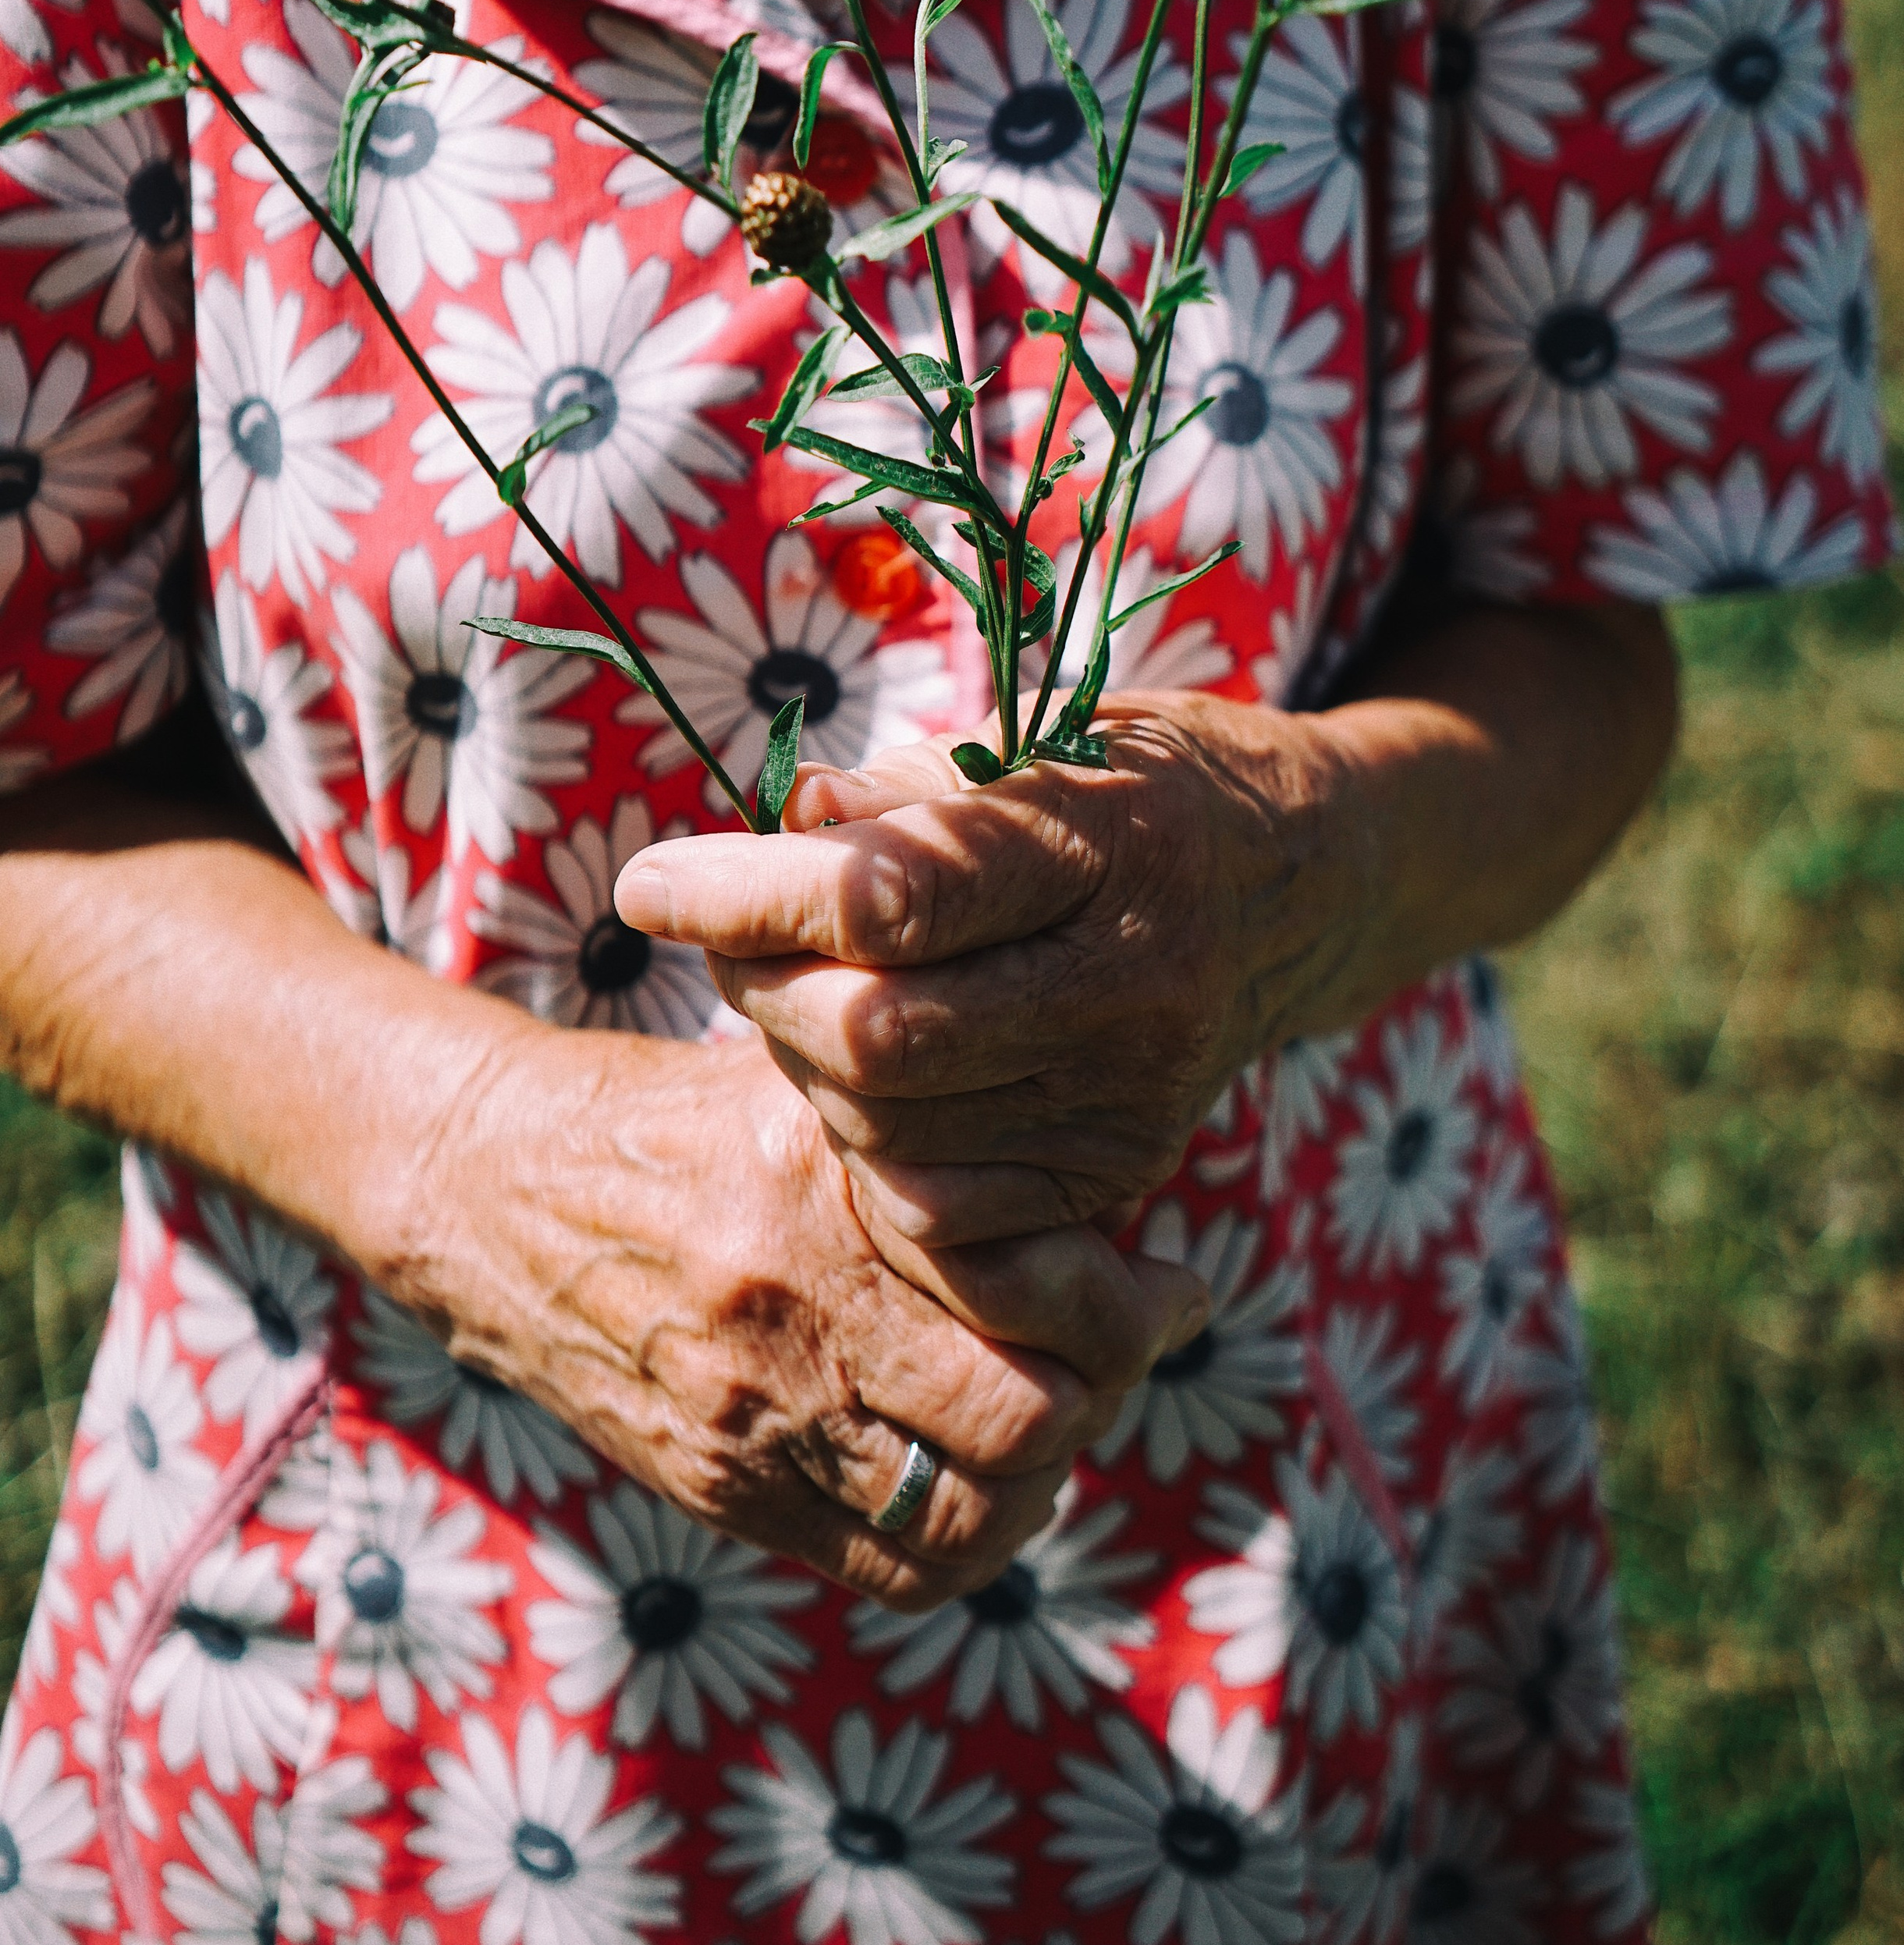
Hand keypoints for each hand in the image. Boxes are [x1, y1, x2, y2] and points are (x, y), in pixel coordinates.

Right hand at [408, 1018, 1208, 1606]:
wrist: (491, 1191)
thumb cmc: (676, 1114)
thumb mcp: (801, 1077)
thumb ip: (928, 1115)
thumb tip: (1098, 1154)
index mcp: (821, 1183)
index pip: (1039, 1287)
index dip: (1133, 1299)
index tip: (1166, 1273)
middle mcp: (790, 1306)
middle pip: (1026, 1414)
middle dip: (1104, 1387)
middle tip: (1122, 1344)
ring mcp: (751, 1417)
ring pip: (972, 1514)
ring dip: (1044, 1474)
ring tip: (1056, 1408)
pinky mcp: (722, 1490)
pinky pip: (893, 1568)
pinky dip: (971, 1538)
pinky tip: (985, 1474)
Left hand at [613, 693, 1364, 1250]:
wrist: (1296, 883)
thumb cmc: (1134, 787)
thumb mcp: (1032, 741)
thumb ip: (894, 792)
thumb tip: (772, 820)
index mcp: (1110, 844)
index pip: (888, 896)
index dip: (742, 894)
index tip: (648, 883)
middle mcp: (1133, 983)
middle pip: (876, 1038)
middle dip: (759, 989)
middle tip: (728, 935)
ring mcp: (1131, 1096)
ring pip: (890, 1132)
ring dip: (800, 1064)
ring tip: (797, 989)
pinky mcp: (1118, 1171)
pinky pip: (937, 1203)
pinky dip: (862, 1140)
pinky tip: (861, 1070)